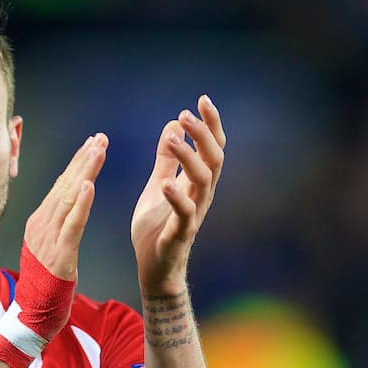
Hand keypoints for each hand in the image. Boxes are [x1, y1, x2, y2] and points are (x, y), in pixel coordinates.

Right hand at [24, 133, 107, 279]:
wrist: (33, 313)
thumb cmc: (45, 283)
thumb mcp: (47, 248)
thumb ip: (57, 226)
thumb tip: (67, 206)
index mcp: (39, 222)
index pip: (60, 186)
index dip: (77, 163)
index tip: (92, 144)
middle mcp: (41, 225)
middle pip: (65, 185)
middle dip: (83, 159)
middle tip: (100, 138)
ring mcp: (48, 238)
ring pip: (69, 198)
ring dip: (85, 172)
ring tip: (98, 151)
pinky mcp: (59, 253)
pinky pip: (72, 223)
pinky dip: (81, 203)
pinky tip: (89, 185)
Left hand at [131, 95, 225, 295]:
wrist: (154, 269)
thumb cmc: (157, 228)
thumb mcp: (158, 185)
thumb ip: (166, 159)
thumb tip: (173, 125)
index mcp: (195, 183)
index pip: (211, 148)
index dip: (210, 124)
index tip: (202, 99)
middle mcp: (200, 196)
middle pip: (213, 160)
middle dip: (203, 135)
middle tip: (186, 114)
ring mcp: (193, 215)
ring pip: (203, 182)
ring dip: (189, 158)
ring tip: (174, 139)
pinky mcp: (179, 235)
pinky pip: (185, 215)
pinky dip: (177, 198)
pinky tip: (166, 183)